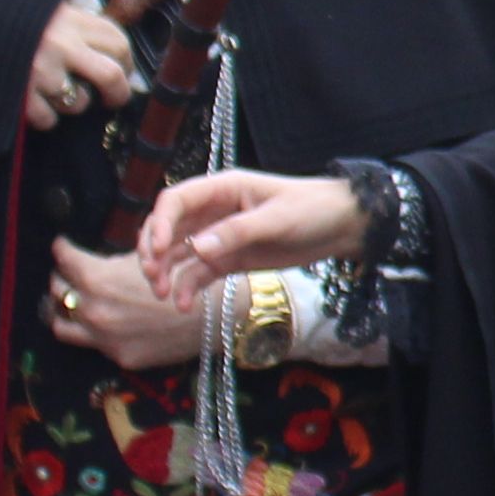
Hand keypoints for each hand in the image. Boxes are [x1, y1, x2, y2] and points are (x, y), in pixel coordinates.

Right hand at [24, 0, 132, 134]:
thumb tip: (109, 50)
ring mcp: (40, 71)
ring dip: (70, 103)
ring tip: (52, 90)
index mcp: (68, 17)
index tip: (122, 68)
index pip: (118, 41)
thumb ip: (72, 24)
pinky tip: (31, 102)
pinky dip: (43, 116)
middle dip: (118, 93)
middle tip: (112, 98)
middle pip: (113, 76)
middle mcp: (59, 44)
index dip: (125, 59)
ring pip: (79, 103)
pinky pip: (49, 119)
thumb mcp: (43, 8)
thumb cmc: (3, 16)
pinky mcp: (20, 95)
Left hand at [45, 239, 210, 369]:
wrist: (214, 314)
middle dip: (63, 278)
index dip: (62, 249)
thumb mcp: (143, 260)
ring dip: (65, 311)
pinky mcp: (119, 356)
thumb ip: (108, 264)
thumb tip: (87, 262)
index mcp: (97, 279)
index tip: (62, 246)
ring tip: (74, 304)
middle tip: (69, 274)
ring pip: (61, 324)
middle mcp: (93, 310)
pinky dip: (94, 331)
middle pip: (57, 291)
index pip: (64, 259)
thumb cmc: (183, 278)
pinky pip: (92, 343)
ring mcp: (104, 337)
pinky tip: (106, 322)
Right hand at [142, 170, 368, 299]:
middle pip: (167, 228)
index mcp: (222, 189)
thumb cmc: (312, 209)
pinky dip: (187, 288)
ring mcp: (219, 237)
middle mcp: (213, 211)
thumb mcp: (277, 219)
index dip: (160, 223)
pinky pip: (198, 274)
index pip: (175, 200)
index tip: (159, 249)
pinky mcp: (229, 260)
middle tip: (152, 276)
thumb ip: (237, 232)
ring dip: (165, 273)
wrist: (342, 227)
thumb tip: (197, 248)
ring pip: (177, 254)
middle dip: (153, 251)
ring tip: (162, 295)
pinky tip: (184, 306)